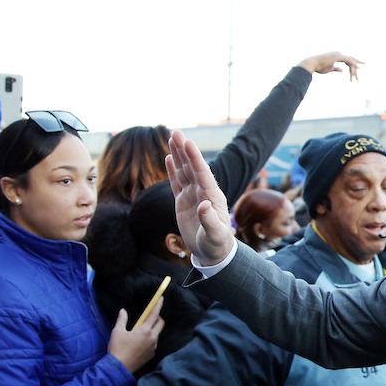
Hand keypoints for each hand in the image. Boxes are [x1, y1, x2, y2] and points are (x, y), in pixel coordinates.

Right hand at [107, 301, 164, 372]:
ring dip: (152, 330)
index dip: (158, 305)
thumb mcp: (117, 332)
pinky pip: (153, 344)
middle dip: (158, 318)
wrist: (119, 368)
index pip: (154, 314)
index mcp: (144, 330)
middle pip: (160, 324)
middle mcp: (152, 338)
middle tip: (149, 317)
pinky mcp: (151, 355)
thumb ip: (122, 319)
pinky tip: (139, 343)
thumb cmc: (117, 348)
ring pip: (157, 334)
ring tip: (140, 332)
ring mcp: (153, 347)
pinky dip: (149, 340)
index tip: (161, 298)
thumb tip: (123, 311)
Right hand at [166, 131, 234, 265]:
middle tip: (176, 133)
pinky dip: (172, 170)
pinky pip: (177, 183)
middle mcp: (203, 192)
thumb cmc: (217, 244)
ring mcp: (193, 196)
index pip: (202, 173)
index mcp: (212, 197)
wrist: (213, 252)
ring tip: (172, 138)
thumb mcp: (215, 234)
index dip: (194, 158)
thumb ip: (210, 220)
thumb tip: (204, 205)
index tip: (188, 143)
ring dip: (178, 155)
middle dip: (184, 150)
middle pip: (192, 167)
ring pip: (183, 171)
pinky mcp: (184, 202)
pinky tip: (169, 157)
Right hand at [299, 51, 363, 80]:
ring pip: (350, 60)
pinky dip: (353, 64)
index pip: (347, 59)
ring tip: (357, 75)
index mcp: (336, 56)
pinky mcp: (337, 56)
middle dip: (357, 63)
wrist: (313, 64)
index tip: (359, 67)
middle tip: (364, 65)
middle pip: (350, 59)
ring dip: (354, 68)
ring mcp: (338, 54)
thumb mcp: (330, 68)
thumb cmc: (319, 67)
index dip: (354, 62)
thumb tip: (342, 70)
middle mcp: (338, 53)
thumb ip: (336, 68)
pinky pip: (348, 60)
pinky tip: (357, 68)